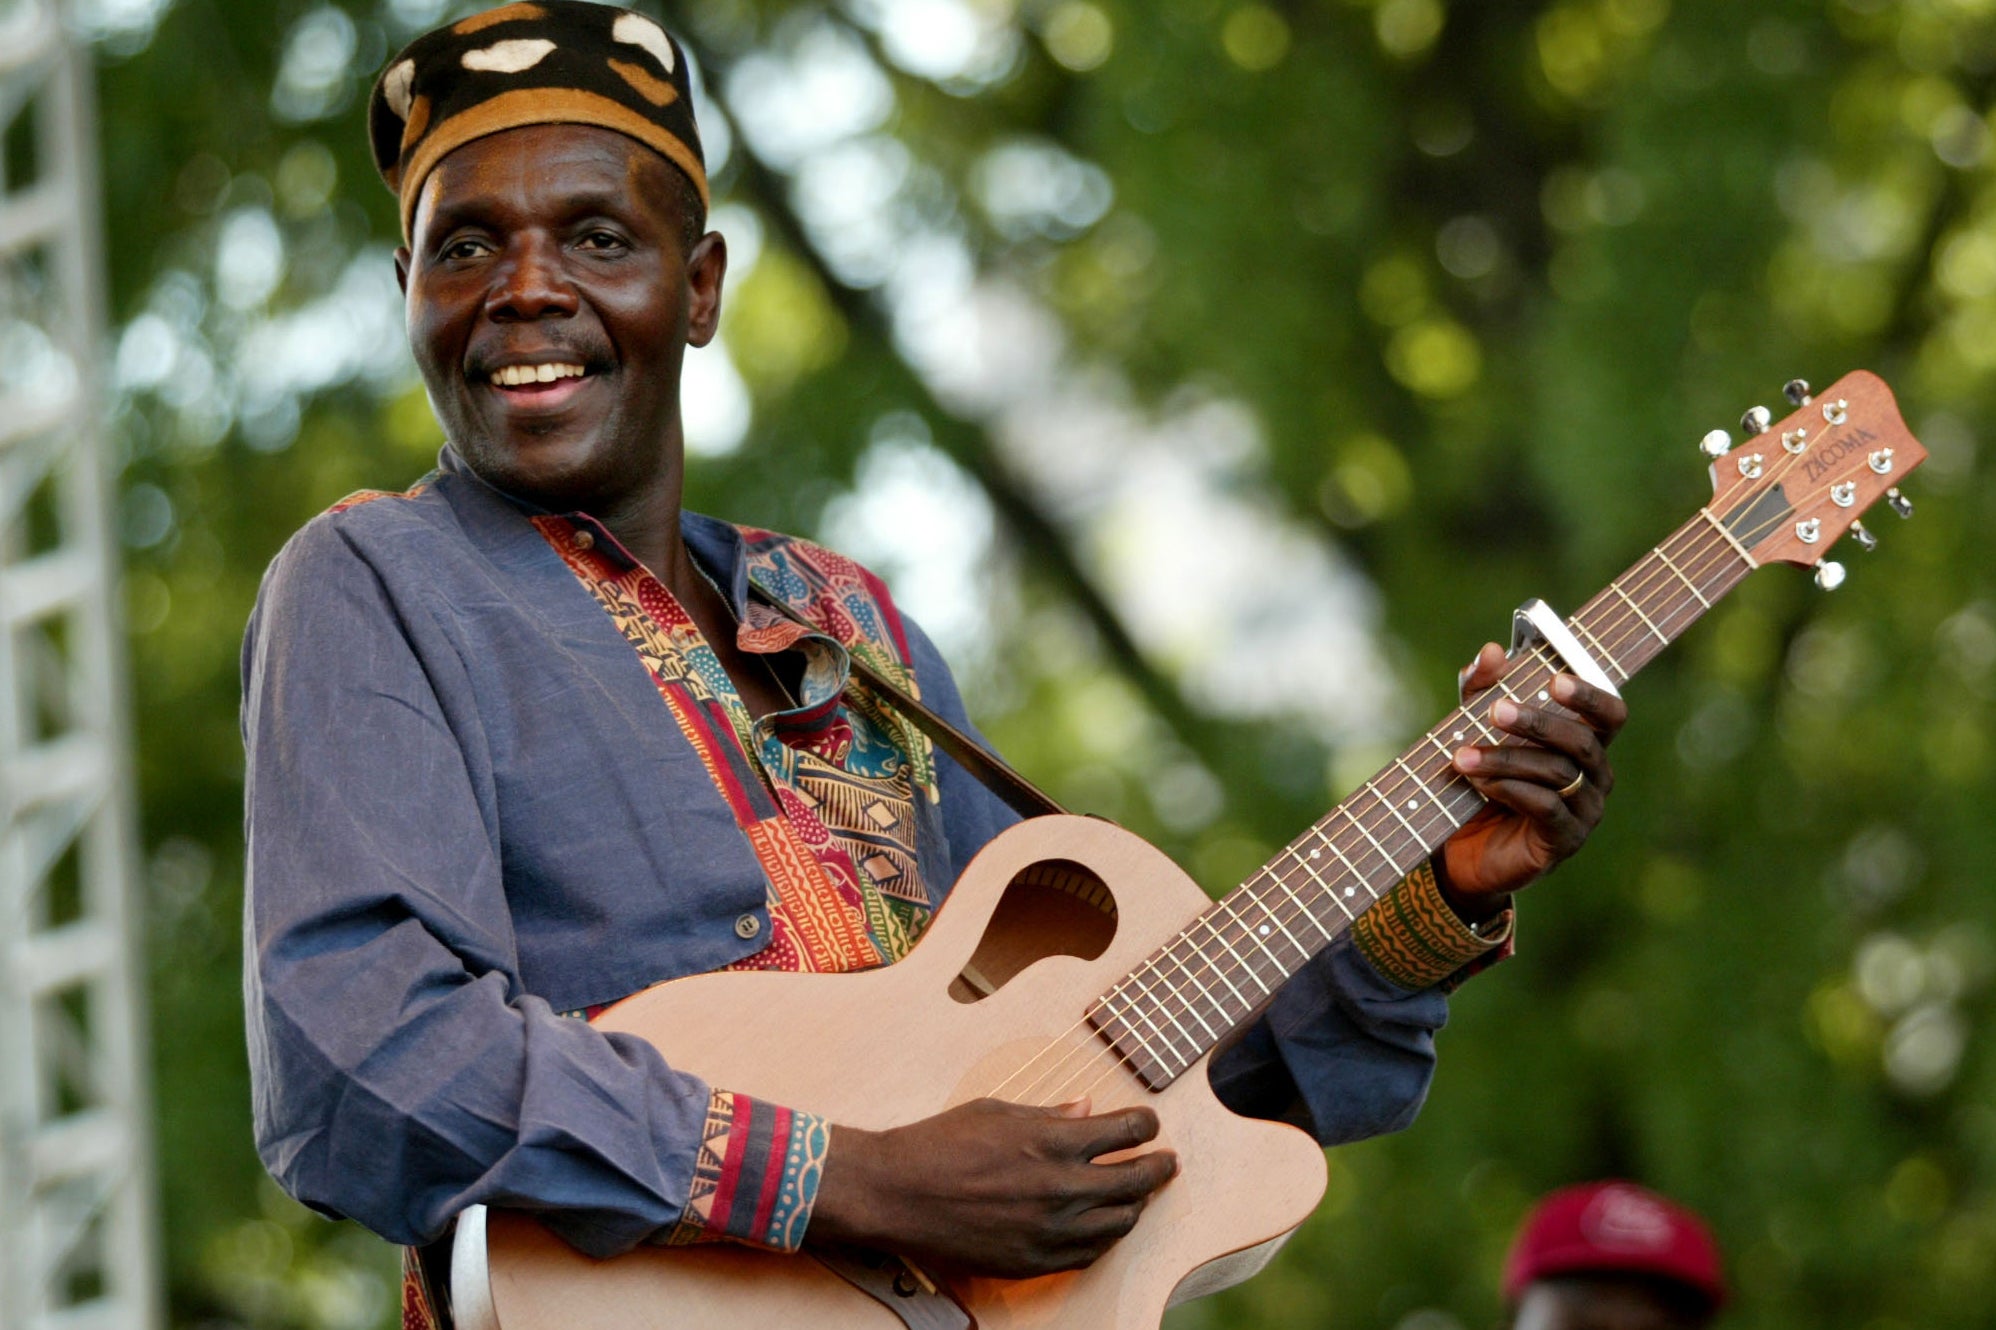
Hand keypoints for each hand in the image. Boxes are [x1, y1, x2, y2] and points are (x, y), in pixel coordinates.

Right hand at [809, 1097, 1177, 1277]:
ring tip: (1138, 1195)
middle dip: (1158, 1167)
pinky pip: (1090, 1254)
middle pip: (1135, 1180)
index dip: (1146, 1124)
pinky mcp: (1034, 1262)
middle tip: (1167, 1162)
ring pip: (1120, 1221)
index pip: (1126, 1131)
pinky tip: (1106, 1225)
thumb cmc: (940, 1143)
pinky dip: (1106, 1237)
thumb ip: (1049, 1114)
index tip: (1150, 1123)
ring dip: (1135, 1205)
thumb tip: (1087, 1108)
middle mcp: (1060, 1187)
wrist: (897, 1194)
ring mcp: (1050, 1230)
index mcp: (1053, 1141)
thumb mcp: (997, 1112)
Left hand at [1441, 642, 1627, 916]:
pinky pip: (1546, 807)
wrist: (1465, 850)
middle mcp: (1596, 776)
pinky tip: (1480, 783)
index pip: (1610, 714)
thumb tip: (1491, 652)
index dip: (1590, 696)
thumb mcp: (1475, 728)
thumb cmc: (1481, 781)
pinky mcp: (1565, 840)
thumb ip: (1482, 689)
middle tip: (1495, 710)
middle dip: (1536, 722)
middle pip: (1582, 741)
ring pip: (1557, 773)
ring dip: (1505, 759)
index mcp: (1586, 744)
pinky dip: (1510, 790)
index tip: (1554, 680)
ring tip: (1463, 755)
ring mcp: (1585, 811)